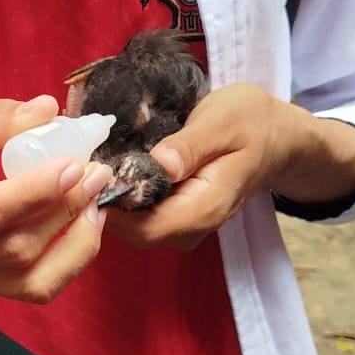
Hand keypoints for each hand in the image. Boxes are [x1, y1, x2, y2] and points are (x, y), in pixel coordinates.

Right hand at [0, 93, 111, 301]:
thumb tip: (48, 112)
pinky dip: (69, 260)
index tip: (74, 164)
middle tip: (97, 172)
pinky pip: (32, 289)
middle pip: (11, 247)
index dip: (35, 192)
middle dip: (64, 209)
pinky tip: (83, 224)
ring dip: (75, 240)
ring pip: (28, 278)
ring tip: (96, 199)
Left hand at [100, 84, 354, 251]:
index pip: (146, 228)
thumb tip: (160, 164)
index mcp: (205, 207)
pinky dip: (119, 198)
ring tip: (90, 164)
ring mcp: (184, 225)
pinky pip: (138, 218)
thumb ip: (190, 145)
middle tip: (78, 165)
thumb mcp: (222, 120)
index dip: (110, 208)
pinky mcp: (176, 216)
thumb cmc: (251, 122)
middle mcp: (193, 226)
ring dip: (107, 202)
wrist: (276, 136)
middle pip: (132, 233)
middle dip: (101, 205)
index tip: (87, 174)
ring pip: (131, 229)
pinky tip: (108, 170)